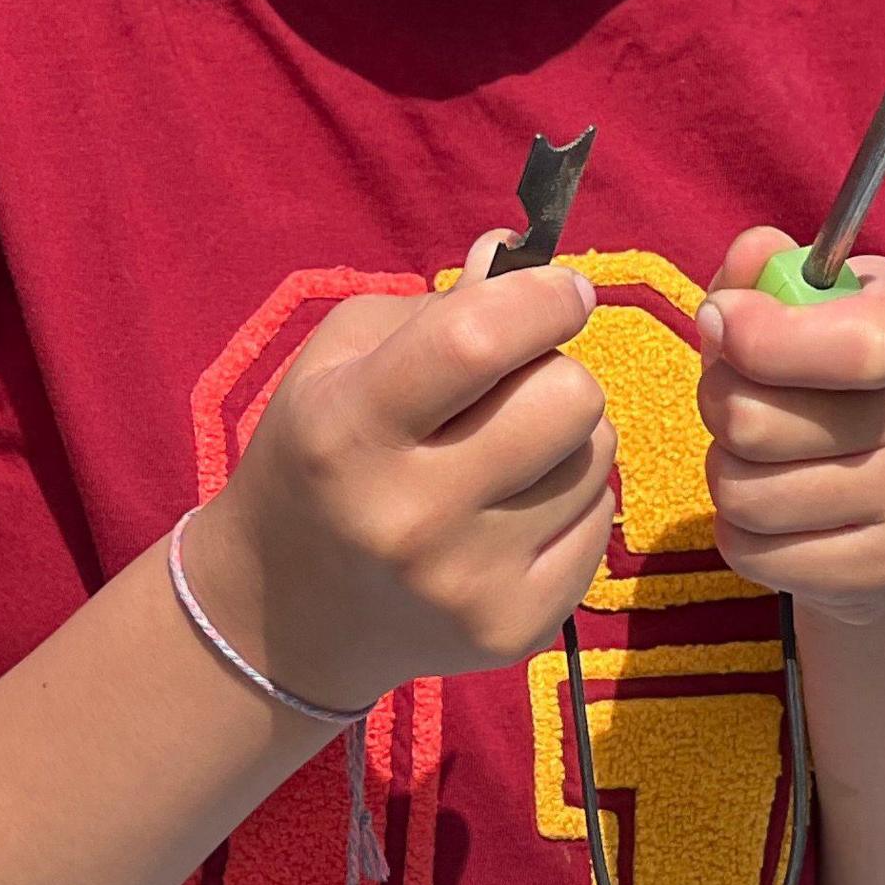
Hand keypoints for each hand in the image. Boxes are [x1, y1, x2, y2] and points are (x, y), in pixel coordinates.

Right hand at [198, 233, 618, 708]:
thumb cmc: (317, 457)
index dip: (542, 298)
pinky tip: (510, 515)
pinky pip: (600, 524)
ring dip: (564, 441)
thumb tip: (519, 255)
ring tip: (503, 458)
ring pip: (597, 459)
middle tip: (513, 391)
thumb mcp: (339, 363)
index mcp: (348, 429)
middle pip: (568, 398)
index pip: (477, 340)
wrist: (284, 611)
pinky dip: (569, 503)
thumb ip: (435, 309)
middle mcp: (408, 514)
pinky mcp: (515, 629)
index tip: (560, 292)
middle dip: (553, 374)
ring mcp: (466, 583)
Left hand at [695, 226, 884, 625]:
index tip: (722, 321)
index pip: (857, 344)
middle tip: (740, 402)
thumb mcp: (807, 310)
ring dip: (725, 473)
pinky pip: (753, 552)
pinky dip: (740, 533)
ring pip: (744, 493)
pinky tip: (777, 513)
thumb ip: (764, 276)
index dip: (762, 337)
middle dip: (717, 406)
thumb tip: (752, 254)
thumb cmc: (829, 382)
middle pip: (754, 422)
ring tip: (761, 458)